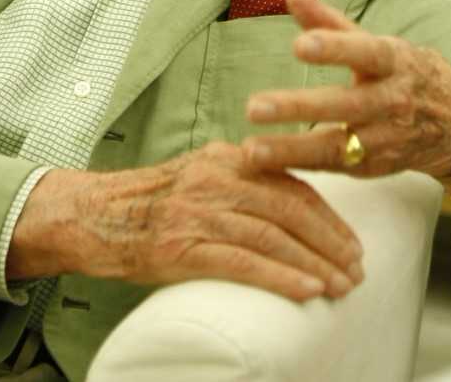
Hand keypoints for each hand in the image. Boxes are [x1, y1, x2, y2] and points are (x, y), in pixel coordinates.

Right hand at [6, 142, 363, 301]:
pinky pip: (242, 262)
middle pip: (290, 209)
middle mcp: (217, 180)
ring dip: (314, 264)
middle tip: (357, 269)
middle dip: (331, 242)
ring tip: (341, 287)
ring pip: (273, 236)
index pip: (292, 184)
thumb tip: (293, 204)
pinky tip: (306, 290)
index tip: (353, 242)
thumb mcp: (201, 176)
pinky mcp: (182, 247)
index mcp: (226, 159)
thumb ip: (242, 183)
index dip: (329, 216)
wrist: (94, 216)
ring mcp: (199, 213)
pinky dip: (280, 277)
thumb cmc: (152, 203)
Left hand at [242, 0, 450, 178]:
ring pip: (337, 146)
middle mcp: (393, 101)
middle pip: (346, 105)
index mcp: (395, 62)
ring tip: (251, 150)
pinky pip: (333, 168)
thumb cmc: (406, 74)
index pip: (367, 52)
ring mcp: (386, 139)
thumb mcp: (379, 45)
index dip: (336, 48)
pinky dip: (299, 167)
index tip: (300, 45)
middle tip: (254, 106)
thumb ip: (331, 22)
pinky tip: (264, 166)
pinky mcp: (375, 167)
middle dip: (300, 107)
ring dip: (292, 149)